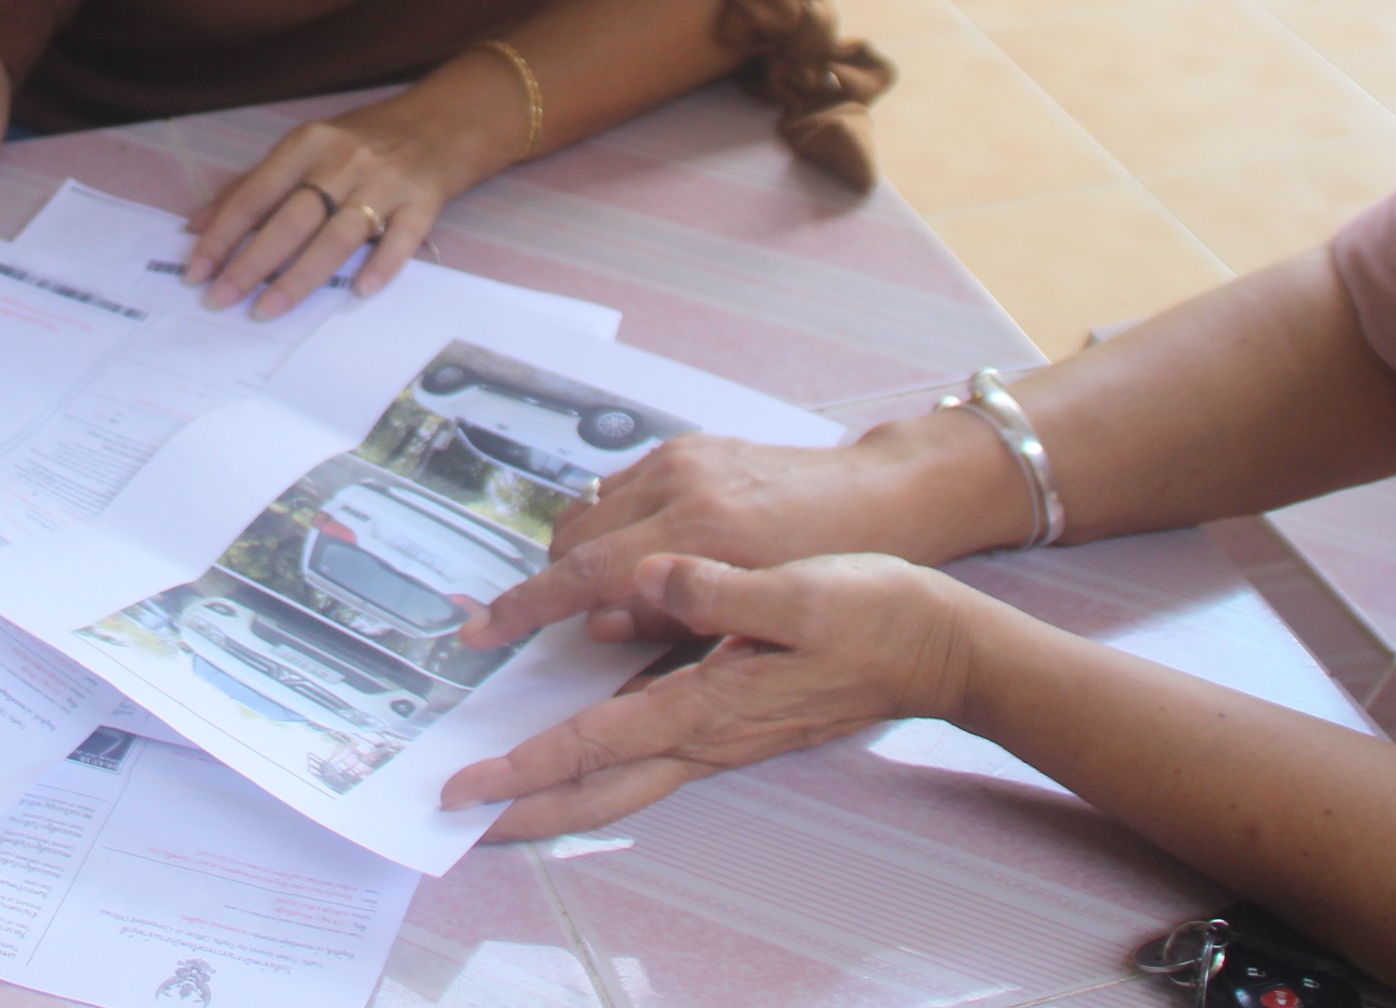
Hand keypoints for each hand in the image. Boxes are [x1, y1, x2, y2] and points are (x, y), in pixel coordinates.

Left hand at [187, 109, 471, 317]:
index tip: (196, 271)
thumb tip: (196, 224)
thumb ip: (251, 185)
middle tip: (221, 299)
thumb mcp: (303, 149)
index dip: (223, 235)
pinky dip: (380, 265)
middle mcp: (342, 162)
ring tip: (267, 309)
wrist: (437, 125)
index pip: (255, 195)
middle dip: (251, 263)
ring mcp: (384, 184)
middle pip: (292, 219)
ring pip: (337, 235)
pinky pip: (401, 239)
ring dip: (299, 276)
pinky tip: (358, 291)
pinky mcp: (422, 203)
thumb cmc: (359, 143)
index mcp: (306, 145)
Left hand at [443, 552, 978, 837]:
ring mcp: (720, 738)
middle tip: (458, 816)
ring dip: (555, 795)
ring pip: (620, 784)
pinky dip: (597, 766)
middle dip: (524, 810)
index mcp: (710, 706)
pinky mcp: (730, 725)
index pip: (595, 742)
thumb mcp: (797, 589)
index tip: (469, 782)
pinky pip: (646, 759)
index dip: (525, 765)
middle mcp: (707, 736)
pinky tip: (577, 751)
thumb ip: (717, 590)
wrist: (936, 648)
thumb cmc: (873, 614)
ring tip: (500, 796)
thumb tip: (652, 579)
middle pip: (597, 793)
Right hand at [462, 415, 1034, 651]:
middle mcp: (682, 486)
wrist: (880, 496)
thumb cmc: (834, 568)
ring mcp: (681, 458)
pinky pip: (618, 486)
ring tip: (600, 591)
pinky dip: (611, 522)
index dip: (525, 608)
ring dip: (580, 552)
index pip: (586, 574)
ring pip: (588, 509)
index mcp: (702, 535)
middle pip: (573, 538)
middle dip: (551, 582)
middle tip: (548, 622)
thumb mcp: (759, 611)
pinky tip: (637, 550)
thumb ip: (671, 623)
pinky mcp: (687, 444)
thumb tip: (592, 628)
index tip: (481, 632)